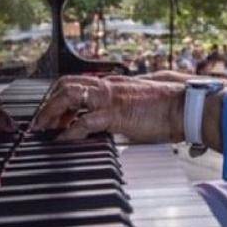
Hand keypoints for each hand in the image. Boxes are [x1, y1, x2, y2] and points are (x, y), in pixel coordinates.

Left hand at [32, 76, 184, 142]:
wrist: (187, 107)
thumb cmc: (171, 107)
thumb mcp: (141, 104)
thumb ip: (125, 108)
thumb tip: (117, 121)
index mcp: (114, 84)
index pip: (78, 84)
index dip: (60, 98)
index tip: (53, 116)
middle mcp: (109, 86)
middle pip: (66, 85)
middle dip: (47, 103)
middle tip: (39, 123)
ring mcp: (111, 98)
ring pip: (69, 96)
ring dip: (51, 113)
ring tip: (43, 130)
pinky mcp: (116, 114)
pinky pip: (84, 121)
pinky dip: (68, 132)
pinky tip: (61, 141)